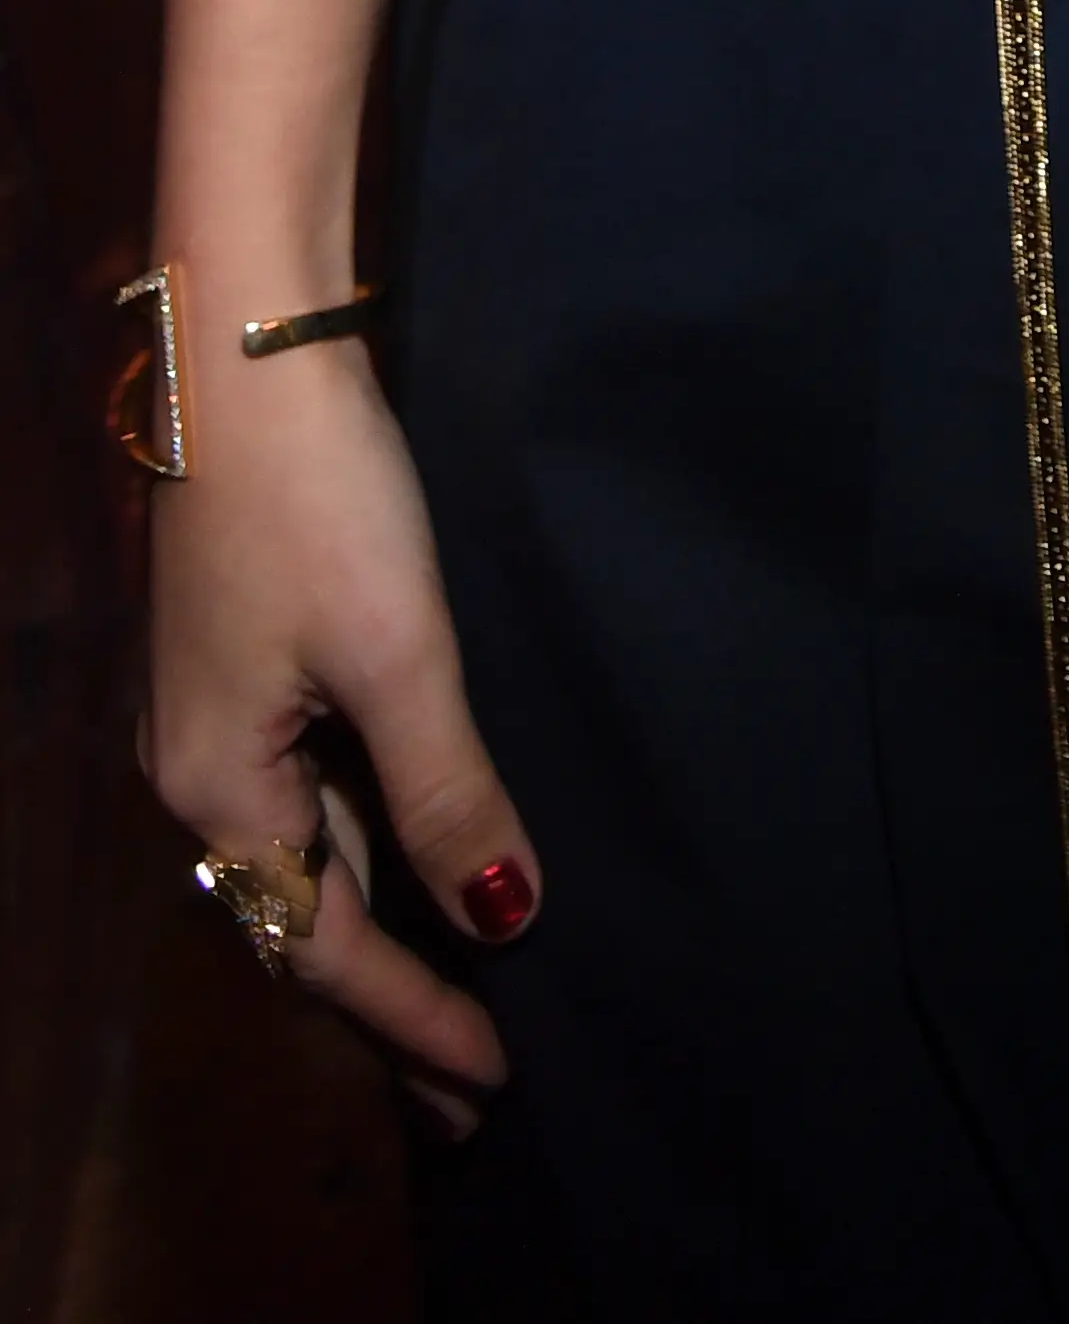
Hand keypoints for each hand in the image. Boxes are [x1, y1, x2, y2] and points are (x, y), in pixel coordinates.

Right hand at [144, 336, 535, 1124]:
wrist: (245, 347)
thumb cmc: (318, 498)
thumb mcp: (398, 651)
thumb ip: (448, 787)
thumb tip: (503, 915)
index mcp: (218, 786)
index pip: (320, 943)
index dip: (410, 1015)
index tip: (493, 1085)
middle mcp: (199, 765)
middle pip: (302, 914)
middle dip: (390, 997)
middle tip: (471, 1088)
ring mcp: (218, 708)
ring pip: (308, 849)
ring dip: (382, 920)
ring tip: (461, 984)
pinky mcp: (249, 652)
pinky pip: (311, 789)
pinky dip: (369, 838)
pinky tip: (420, 845)